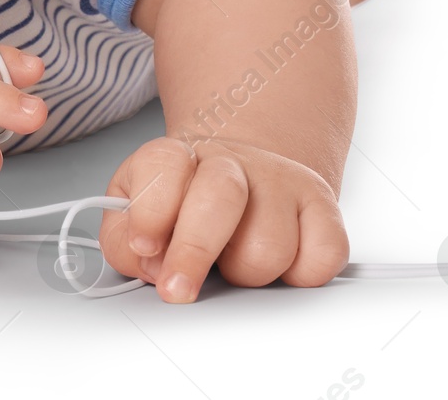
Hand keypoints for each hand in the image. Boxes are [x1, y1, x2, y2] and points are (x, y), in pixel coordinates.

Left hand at [97, 135, 348, 301]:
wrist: (241, 174)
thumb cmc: (184, 206)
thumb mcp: (136, 214)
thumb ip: (124, 241)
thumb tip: (148, 265)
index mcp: (177, 158)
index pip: (163, 164)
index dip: (150, 210)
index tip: (144, 247)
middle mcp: (230, 161)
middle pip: (220, 196)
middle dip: (194, 252)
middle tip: (177, 289)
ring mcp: (280, 180)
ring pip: (269, 243)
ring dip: (245, 271)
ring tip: (232, 262)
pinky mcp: (322, 206)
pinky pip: (323, 254)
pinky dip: (301, 273)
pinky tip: (279, 264)